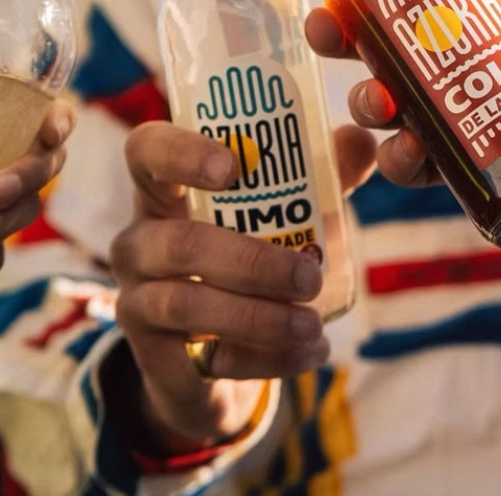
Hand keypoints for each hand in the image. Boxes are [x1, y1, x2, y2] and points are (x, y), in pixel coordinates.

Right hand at [109, 120, 373, 449]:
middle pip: (180, 242)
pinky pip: (207, 357)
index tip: (232, 167)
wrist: (206, 353)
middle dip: (252, 262)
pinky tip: (309, 353)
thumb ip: (314, 177)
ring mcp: (137, 300)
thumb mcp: (271, 213)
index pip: (147, 152)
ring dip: (260, 316)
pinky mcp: (153, 356)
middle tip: (310, 276)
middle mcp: (139, 241)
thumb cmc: (239, 255)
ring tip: (313, 324)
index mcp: (161, 191)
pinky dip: (266, 358)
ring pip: (189, 304)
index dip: (180, 153)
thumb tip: (363, 141)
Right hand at [307, 0, 500, 213]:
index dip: (359, 1)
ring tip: (383, 110)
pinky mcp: (498, 169)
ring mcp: (481, 122)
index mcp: (484, 21)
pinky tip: (410, 159)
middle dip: (350, 58)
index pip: (405, 8)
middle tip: (331, 46)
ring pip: (405, 121)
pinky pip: (441, 172)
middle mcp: (472, 71)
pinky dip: (413, 168)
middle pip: (390, 65)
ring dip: (376, 115)